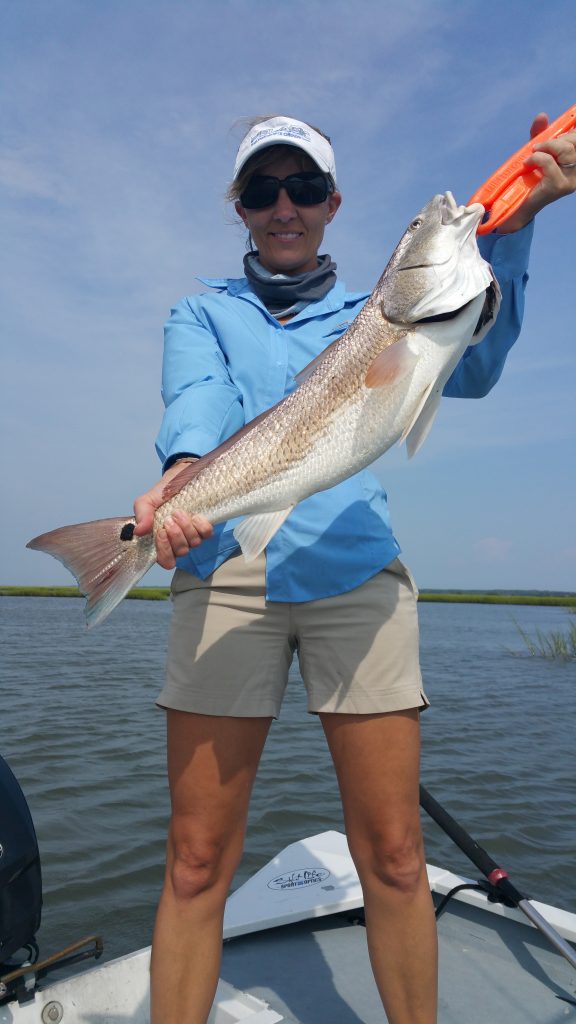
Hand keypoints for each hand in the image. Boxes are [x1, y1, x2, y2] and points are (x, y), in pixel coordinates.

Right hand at [133, 462, 213, 569]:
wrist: (179, 477)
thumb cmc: (162, 493)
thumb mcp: (146, 502)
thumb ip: (142, 515)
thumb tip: (139, 532)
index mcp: (162, 541)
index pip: (166, 561)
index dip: (165, 551)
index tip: (161, 532)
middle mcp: (179, 542)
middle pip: (181, 552)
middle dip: (175, 535)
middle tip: (169, 519)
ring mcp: (193, 535)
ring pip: (194, 543)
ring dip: (186, 527)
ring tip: (178, 512)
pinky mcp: (205, 526)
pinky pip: (207, 534)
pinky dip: (200, 525)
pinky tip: (194, 514)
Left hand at [498, 112, 575, 232]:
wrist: (517, 206)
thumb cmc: (529, 178)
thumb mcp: (537, 151)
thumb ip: (541, 134)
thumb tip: (542, 115)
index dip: (572, 131)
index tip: (565, 125)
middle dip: (557, 138)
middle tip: (541, 145)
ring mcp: (571, 181)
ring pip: (567, 150)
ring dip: (547, 146)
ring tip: (534, 152)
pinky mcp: (559, 187)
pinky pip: (550, 162)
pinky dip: (537, 158)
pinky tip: (528, 163)